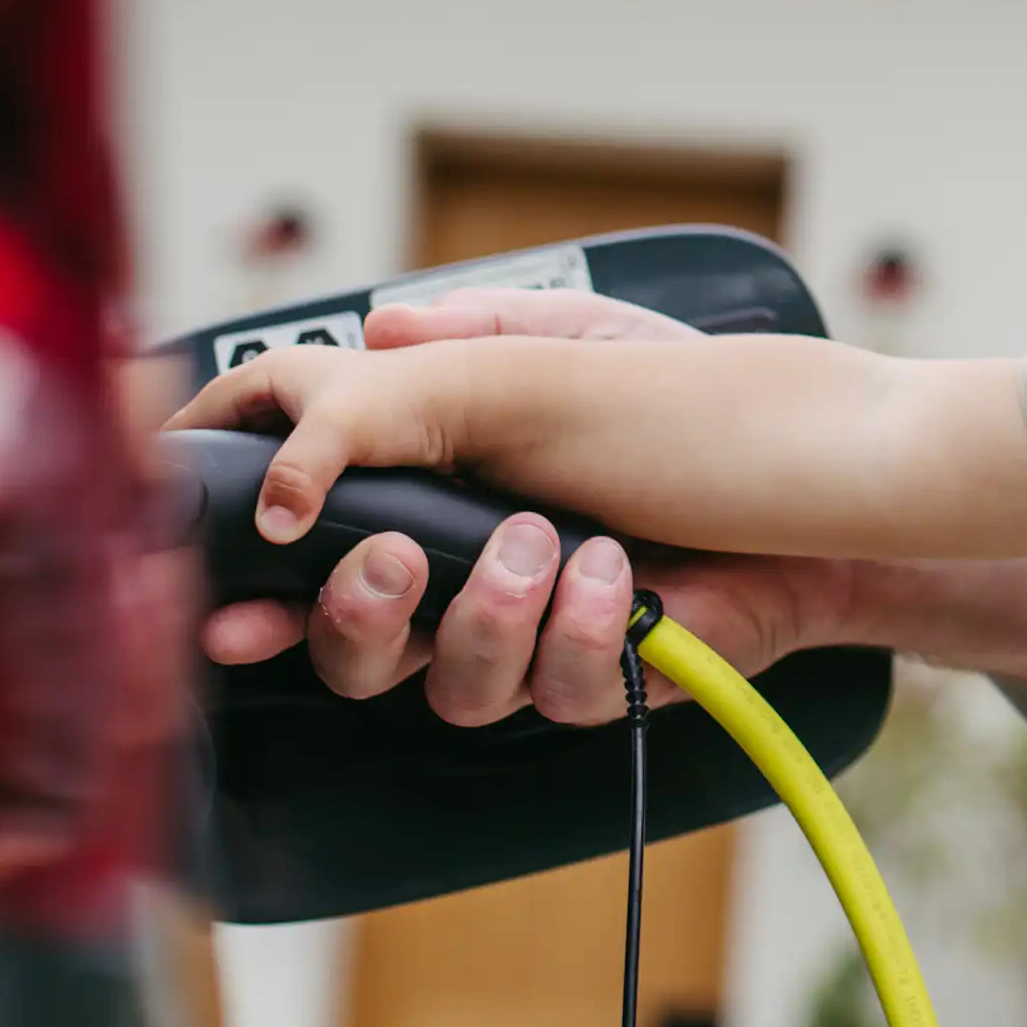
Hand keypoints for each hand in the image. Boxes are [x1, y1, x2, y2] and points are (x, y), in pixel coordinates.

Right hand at [193, 286, 860, 724]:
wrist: (820, 483)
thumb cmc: (696, 408)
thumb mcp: (575, 349)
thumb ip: (465, 345)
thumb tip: (369, 333)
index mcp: (436, 488)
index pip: (311, 530)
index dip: (246, 552)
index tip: (206, 557)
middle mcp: (466, 572)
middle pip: (345, 641)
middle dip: (346, 611)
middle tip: (386, 558)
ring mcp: (530, 633)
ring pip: (440, 683)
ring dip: (484, 615)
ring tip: (548, 542)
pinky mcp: (596, 678)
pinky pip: (547, 694)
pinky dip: (577, 634)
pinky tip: (617, 575)